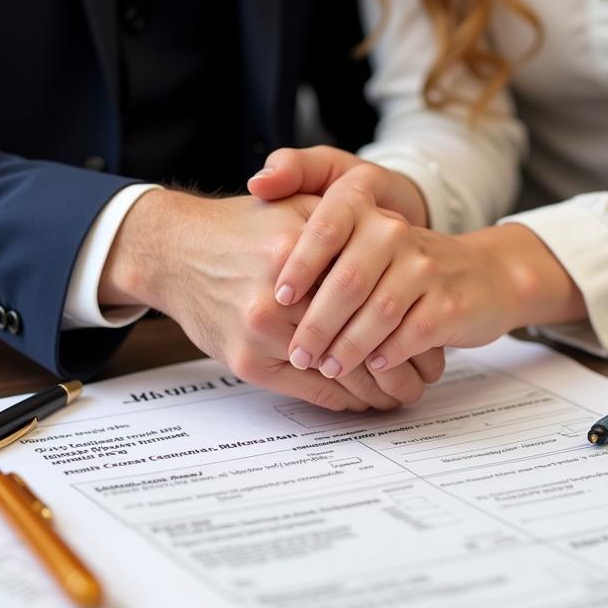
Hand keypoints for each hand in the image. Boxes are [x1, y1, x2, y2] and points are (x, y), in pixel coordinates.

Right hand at [98, 189, 443, 409]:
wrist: (175, 252)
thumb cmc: (242, 230)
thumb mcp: (296, 208)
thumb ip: (346, 223)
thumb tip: (405, 244)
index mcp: (303, 246)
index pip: (375, 296)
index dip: (410, 325)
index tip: (432, 342)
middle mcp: (282, 292)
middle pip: (364, 340)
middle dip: (402, 368)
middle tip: (425, 379)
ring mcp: (262, 331)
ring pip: (341, 373)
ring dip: (377, 391)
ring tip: (402, 395)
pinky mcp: (247, 361)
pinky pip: (310, 391)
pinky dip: (343, 399)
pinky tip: (362, 400)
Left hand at [247, 149, 432, 372]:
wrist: (481, 275)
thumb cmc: (398, 259)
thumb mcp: (356, 226)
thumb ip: (306, 198)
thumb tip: (258, 185)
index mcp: (365, 205)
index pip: (326, 228)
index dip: (300, 265)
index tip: (278, 299)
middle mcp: (396, 231)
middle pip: (348, 280)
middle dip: (317, 324)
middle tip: (298, 353)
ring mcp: (425, 267)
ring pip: (378, 311)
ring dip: (348, 346)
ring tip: (326, 366)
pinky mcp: (449, 303)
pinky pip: (410, 333)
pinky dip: (387, 354)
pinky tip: (371, 366)